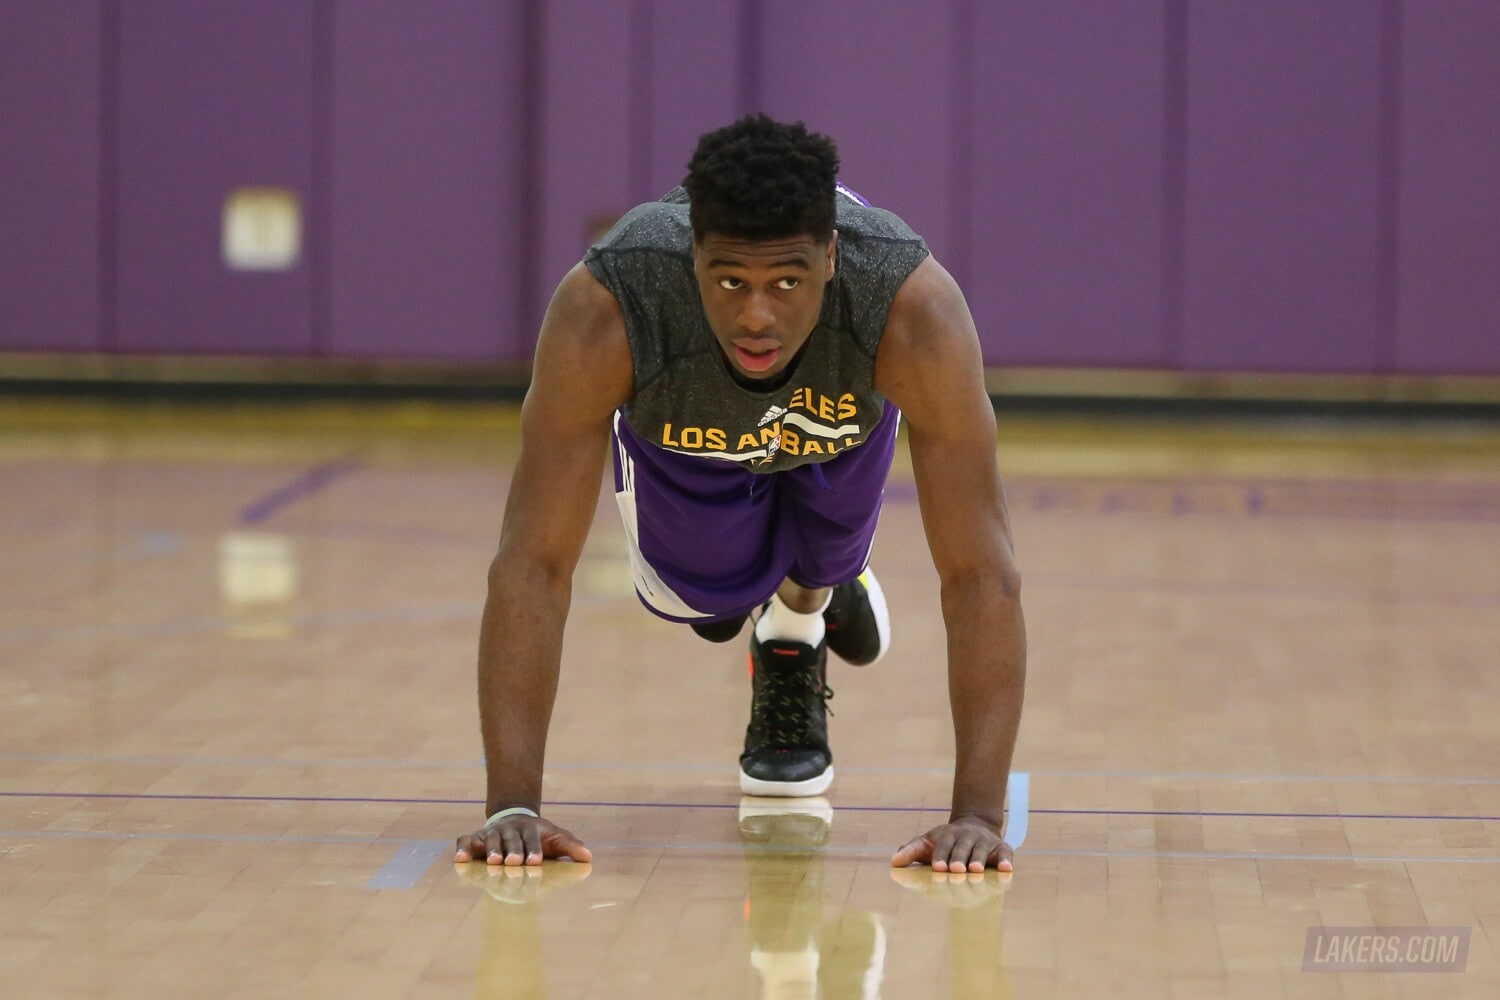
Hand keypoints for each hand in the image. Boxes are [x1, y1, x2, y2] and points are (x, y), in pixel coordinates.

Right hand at [454, 813, 592, 866]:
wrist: (514, 817)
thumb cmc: (538, 836)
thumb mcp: (555, 838)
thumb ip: (570, 846)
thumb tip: (589, 857)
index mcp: (530, 830)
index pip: (533, 840)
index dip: (534, 850)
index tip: (536, 861)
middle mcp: (510, 830)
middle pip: (512, 840)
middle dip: (513, 851)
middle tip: (514, 862)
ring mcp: (492, 833)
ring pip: (491, 840)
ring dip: (492, 850)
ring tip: (494, 862)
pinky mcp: (476, 838)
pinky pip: (466, 840)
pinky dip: (462, 848)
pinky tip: (460, 859)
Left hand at [890, 815, 1013, 872]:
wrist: (975, 825)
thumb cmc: (945, 842)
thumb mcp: (927, 843)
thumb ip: (911, 852)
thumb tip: (893, 862)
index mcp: (948, 835)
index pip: (943, 847)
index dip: (940, 857)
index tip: (937, 868)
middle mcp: (967, 837)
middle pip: (962, 849)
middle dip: (959, 860)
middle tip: (955, 871)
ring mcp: (985, 842)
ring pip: (982, 851)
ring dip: (978, 860)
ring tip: (975, 871)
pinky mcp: (1002, 848)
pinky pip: (1006, 853)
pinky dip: (1007, 861)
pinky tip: (1006, 869)